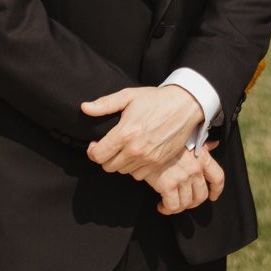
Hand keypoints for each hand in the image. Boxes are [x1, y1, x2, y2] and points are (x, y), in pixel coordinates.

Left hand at [81, 85, 202, 174]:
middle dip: (105, 158)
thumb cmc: (156, 99)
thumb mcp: (128, 96)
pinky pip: (139, 175)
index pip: (98, 155)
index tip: (96, 144)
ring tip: (125, 149)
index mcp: (125, 133)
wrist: (185, 106)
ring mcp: (149, 159)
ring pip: (123, 171)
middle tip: (110, 147)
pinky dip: (135, 167)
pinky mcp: (159, 163)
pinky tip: (137, 154)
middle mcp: (135, 150)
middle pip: (108, 166)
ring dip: (120, 163)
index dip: (92, 151)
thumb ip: (104, 104)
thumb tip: (84, 108)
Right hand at [150, 144, 224, 215]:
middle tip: (184, 201)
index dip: (216, 190)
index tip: (213, 196)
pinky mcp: (168, 185)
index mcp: (201, 156)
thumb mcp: (187, 137)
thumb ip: (202, 145)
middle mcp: (195, 168)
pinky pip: (172, 206)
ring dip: (178, 207)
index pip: (218, 178)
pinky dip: (167, 209)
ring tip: (169, 204)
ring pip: (186, 203)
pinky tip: (161, 206)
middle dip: (192, 202)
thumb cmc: (164, 137)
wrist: (144, 141)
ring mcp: (182, 177)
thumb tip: (214, 144)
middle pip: (201, 195)